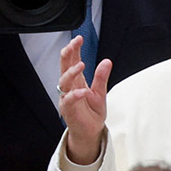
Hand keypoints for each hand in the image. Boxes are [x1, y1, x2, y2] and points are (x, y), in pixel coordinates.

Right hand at [57, 36, 112, 164]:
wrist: (90, 132)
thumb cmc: (92, 112)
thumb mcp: (101, 92)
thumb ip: (101, 77)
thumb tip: (107, 61)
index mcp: (77, 81)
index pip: (73, 61)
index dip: (74, 49)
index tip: (79, 38)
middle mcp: (70, 87)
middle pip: (64, 67)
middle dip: (68, 54)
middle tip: (74, 44)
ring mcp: (67, 98)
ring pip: (64, 82)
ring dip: (71, 73)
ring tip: (80, 65)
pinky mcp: (68, 110)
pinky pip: (69, 100)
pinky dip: (75, 95)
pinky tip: (82, 91)